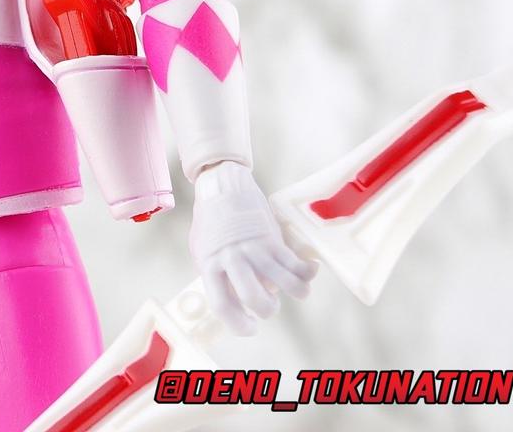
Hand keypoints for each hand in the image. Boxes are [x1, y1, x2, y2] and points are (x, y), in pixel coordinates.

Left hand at [189, 160, 316, 334]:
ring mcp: (253, 249)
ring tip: (297, 289)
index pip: (222, 306)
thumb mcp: (203, 250)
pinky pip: (297, 265)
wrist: (222, 185)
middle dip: (268, 310)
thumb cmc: (212, 221)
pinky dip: (308, 273)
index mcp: (209, 265)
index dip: (238, 324)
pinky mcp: (272, 238)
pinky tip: (309, 270)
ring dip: (297, 293)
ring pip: (286, 285)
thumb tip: (232, 301)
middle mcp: (232, 259)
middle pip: (256, 300)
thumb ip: (216, 275)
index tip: (251, 328)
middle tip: (270, 306)